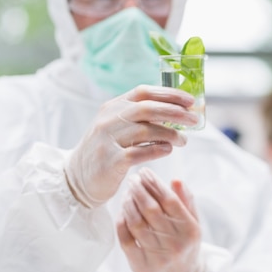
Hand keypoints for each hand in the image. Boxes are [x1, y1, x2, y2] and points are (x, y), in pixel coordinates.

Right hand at [65, 85, 198, 207]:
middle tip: (194, 120)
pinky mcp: (109, 162)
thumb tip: (178, 110)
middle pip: (147, 109)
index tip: (190, 100)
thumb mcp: (118, 126)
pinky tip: (168, 150)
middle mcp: (108, 120)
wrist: (77, 179)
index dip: (169, 94)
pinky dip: (157, 150)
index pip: (144, 92)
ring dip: (170, 134)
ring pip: (145, 130)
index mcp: (113, 107)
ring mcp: (107, 141)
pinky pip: (139, 153)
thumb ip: (141, 117)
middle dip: (175, 112)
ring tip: (183, 141)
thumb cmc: (106, 150)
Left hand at [117, 167, 203, 271]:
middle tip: (132, 179)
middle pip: (151, 210)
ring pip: (137, 223)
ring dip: (128, 204)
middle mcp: (176, 244)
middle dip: (139, 191)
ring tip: (126, 193)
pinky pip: (126, 240)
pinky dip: (121, 222)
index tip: (145, 172)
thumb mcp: (192, 224)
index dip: (156, 184)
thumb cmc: (184, 245)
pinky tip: (121, 211)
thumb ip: (186, 201)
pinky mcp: (141, 266)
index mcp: (190, 230)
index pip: (170, 201)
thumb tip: (176, 180)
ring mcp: (158, 256)